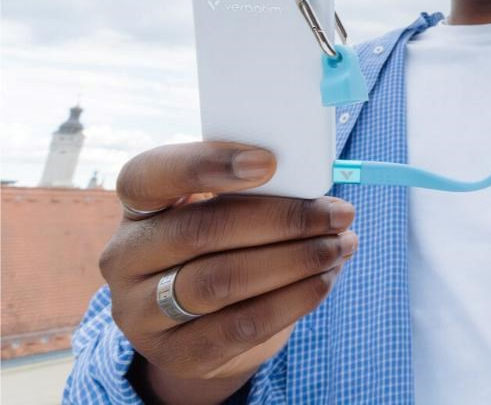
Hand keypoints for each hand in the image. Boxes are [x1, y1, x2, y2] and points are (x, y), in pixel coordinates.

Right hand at [100, 142, 356, 399]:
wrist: (202, 323)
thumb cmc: (224, 244)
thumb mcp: (225, 208)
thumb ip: (257, 192)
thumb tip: (321, 197)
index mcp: (138, 204)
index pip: (150, 175)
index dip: (205, 164)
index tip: (268, 162)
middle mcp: (126, 257)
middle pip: (200, 231)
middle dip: (281, 219)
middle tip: (335, 213)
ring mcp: (140, 312)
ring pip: (219, 282)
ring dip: (293, 261)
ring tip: (338, 246)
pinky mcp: (174, 354)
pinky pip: (238, 327)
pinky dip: (291, 301)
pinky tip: (324, 281)